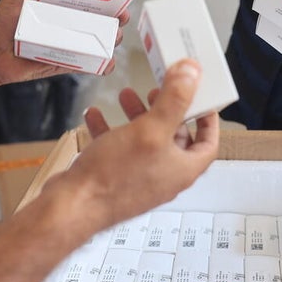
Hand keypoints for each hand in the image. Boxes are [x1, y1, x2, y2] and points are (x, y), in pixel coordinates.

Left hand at [0, 0, 129, 86]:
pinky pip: (90, 64)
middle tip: (121, 17)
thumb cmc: (4, 22)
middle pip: (104, 20)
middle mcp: (72, 23)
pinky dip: (102, 64)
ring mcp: (72, 43)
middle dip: (119, 18)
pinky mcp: (68, 63)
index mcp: (65, 4)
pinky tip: (107, 62)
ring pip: (102, 42)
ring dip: (113, 40)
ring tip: (114, 37)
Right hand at [63, 59, 218, 227]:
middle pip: (174, 138)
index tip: (201, 99)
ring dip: (136, 115)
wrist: (73, 207)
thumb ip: (174, 100)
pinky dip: (109, 130)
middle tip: (158, 91)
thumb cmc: (114, 177)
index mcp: (182, 168)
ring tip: (126, 96)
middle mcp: (164, 176)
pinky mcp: (115, 179)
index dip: (208, 120)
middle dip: (165, 110)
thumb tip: (192, 74)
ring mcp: (139, 178)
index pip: (208, 143)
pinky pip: (117, 149)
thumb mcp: (150, 129)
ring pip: (144, 141)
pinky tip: (96, 116)